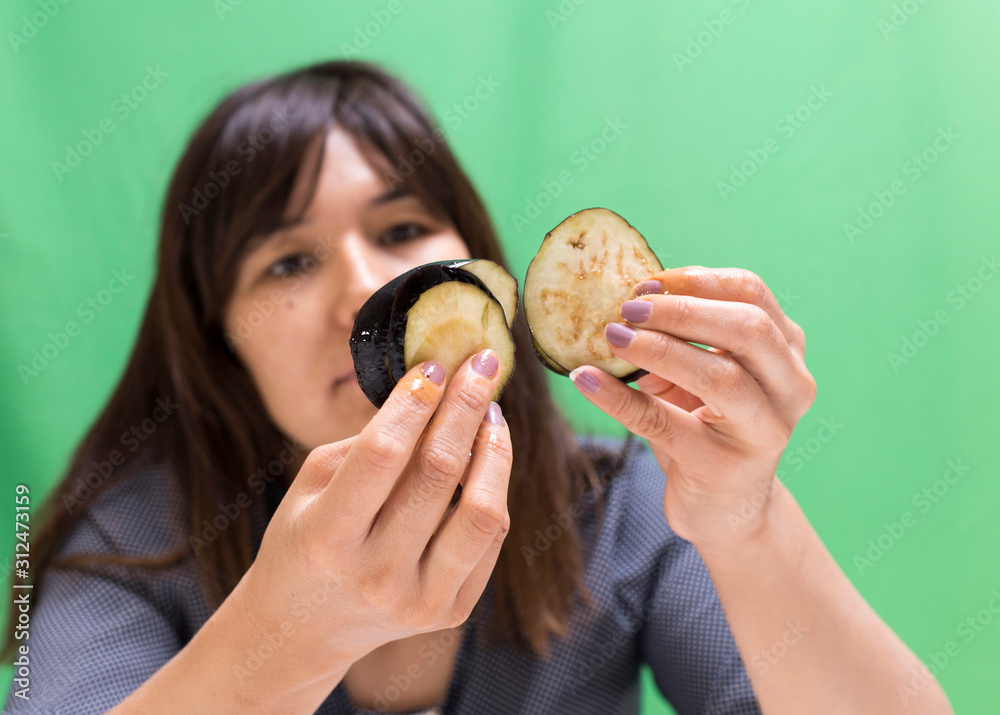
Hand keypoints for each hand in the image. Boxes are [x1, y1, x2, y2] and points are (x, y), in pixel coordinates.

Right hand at [232, 349, 511, 681]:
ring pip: (482, 510)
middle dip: (465, 405)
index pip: (382, 454)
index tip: (435, 364)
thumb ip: (370, 442)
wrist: (301, 629)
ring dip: (494, 448)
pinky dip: (495, 486)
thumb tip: (436, 388)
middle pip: (438, 473)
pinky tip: (488, 453)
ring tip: (492, 410)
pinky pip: (491, 537)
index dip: (414, 401)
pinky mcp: (451, 613)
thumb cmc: (304, 540)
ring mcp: (419, 601)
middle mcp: (375, 575)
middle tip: (480, 364)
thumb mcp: (313, 486)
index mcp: (326, 538)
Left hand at [569, 267, 815, 552]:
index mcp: (786, 353)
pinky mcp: (724, 467)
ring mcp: (764, 431)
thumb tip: (626, 300)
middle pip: (748, 329)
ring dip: (658, 349)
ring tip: (612, 336)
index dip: (698, 281)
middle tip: (627, 308)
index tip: (647, 282)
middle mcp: (789, 389)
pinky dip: (619, 398)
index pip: (752, 294)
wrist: (726, 509)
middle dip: (681, 311)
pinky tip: (586, 379)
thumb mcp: (706, 373)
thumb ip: (684, 337)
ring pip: (720, 376)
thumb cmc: (710, 427)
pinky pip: (665, 424)